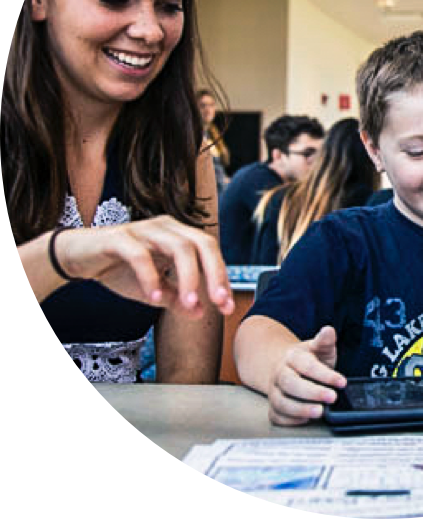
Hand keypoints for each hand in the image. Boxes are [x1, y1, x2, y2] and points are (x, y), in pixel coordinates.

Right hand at [52, 216, 233, 316]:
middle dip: (215, 273)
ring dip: (188, 277)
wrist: (77, 257)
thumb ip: (177, 298)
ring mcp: (144, 229)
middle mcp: (167, 227)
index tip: (227, 306)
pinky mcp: (119, 237)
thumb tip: (201, 313)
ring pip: (179, 247)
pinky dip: (151, 276)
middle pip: (202, 243)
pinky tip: (154, 298)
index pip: (210, 252)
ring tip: (190, 304)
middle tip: (219, 303)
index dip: (222, 277)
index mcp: (179, 235)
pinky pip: (140, 255)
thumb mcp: (153, 288)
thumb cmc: (119, 269)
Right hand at [268, 326, 346, 425]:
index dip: (325, 375)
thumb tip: (328, 330)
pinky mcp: (273, 406)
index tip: (342, 382)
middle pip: (290, 383)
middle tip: (332, 397)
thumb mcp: (320, 348)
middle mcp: (280, 373)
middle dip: (312, 393)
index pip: (307, 365)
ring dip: (300, 410)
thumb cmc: (309, 359)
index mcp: (292, 357)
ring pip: (281, 402)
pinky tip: (305, 419)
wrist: (288, 367)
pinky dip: (289, 420)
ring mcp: (274, 390)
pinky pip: (275, 416)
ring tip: (320, 412)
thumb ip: (325, 341)